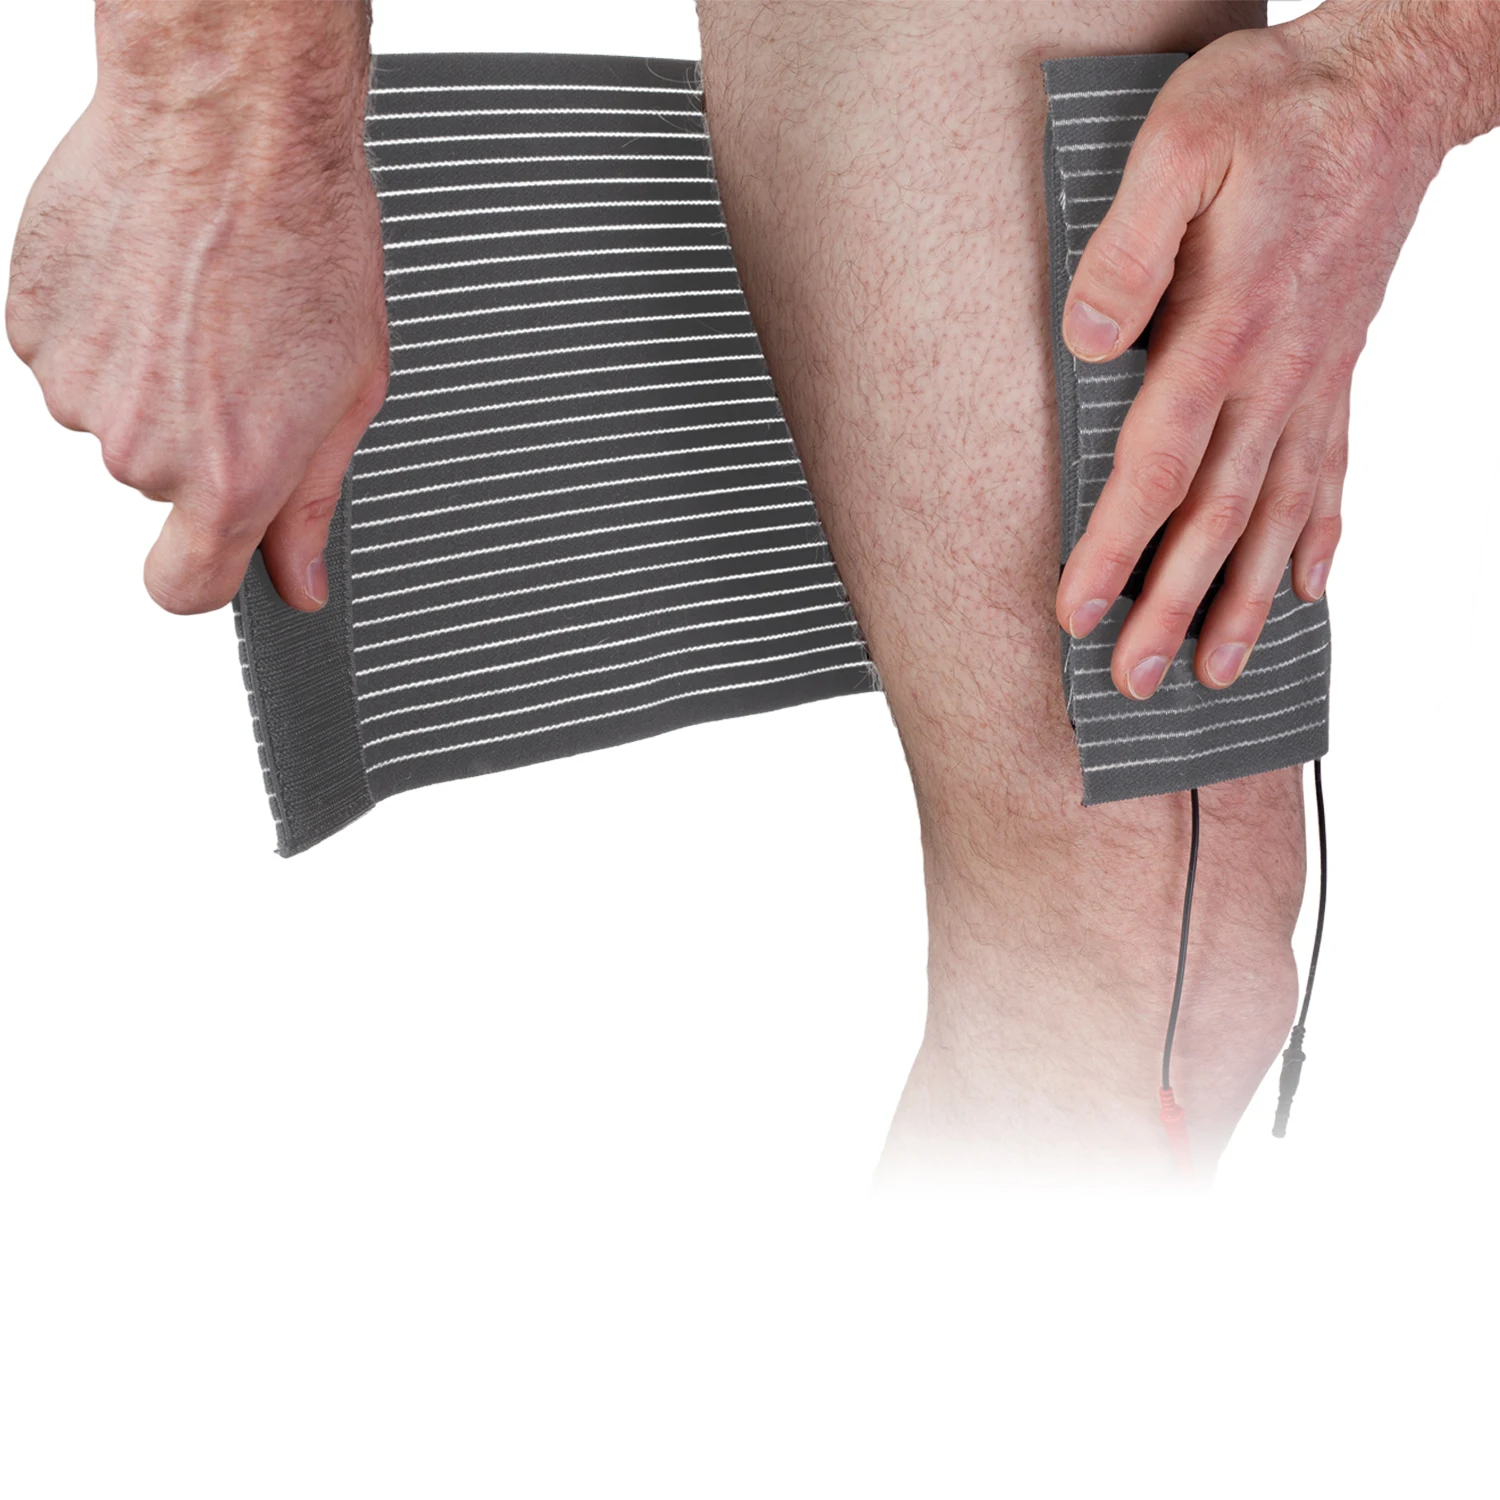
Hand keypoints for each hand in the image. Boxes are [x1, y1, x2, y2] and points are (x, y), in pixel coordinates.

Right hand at [6, 1, 386, 613]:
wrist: (230, 127)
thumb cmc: (306, 247)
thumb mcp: (349, 394)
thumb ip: (311, 503)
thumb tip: (298, 582)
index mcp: (227, 478)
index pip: (185, 588)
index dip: (204, 574)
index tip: (218, 550)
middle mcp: (142, 449)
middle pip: (160, 485)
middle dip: (199, 439)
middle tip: (242, 358)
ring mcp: (77, 389)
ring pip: (115, 417)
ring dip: (151, 378)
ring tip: (200, 306)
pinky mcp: (30, 327)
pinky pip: (74, 359)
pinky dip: (107, 329)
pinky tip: (154, 281)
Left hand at [1053, 1, 1496, 697]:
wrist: (1392, 84)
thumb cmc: (1275, 108)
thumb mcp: (1180, 142)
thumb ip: (1128, 248)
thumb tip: (1086, 342)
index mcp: (1225, 329)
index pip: (1157, 465)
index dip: (1113, 548)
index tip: (1075, 615)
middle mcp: (1275, 375)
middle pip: (1216, 516)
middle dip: (1172, 609)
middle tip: (1134, 686)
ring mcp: (1315, 382)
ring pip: (1277, 514)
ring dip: (1246, 600)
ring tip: (1219, 672)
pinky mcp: (1339, 372)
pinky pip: (1332, 472)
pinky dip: (1320, 538)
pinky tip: (1310, 590)